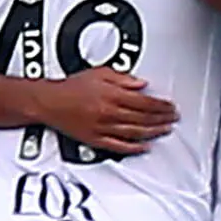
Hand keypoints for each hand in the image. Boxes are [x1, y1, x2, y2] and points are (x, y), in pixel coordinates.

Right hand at [37, 66, 175, 157]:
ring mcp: (102, 128)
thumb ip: (123, 79)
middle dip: (162, 118)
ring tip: (165, 130)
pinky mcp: (95, 139)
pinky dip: (134, 148)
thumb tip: (141, 84)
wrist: (48, 102)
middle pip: (143, 118)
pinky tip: (145, 146)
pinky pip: (119, 146)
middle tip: (173, 118)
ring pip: (135, 132)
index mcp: (111, 96)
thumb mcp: (99, 73)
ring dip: (154, 132)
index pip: (145, 102)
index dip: (161, 105)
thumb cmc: (71, 87)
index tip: (170, 106)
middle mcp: (108, 113)